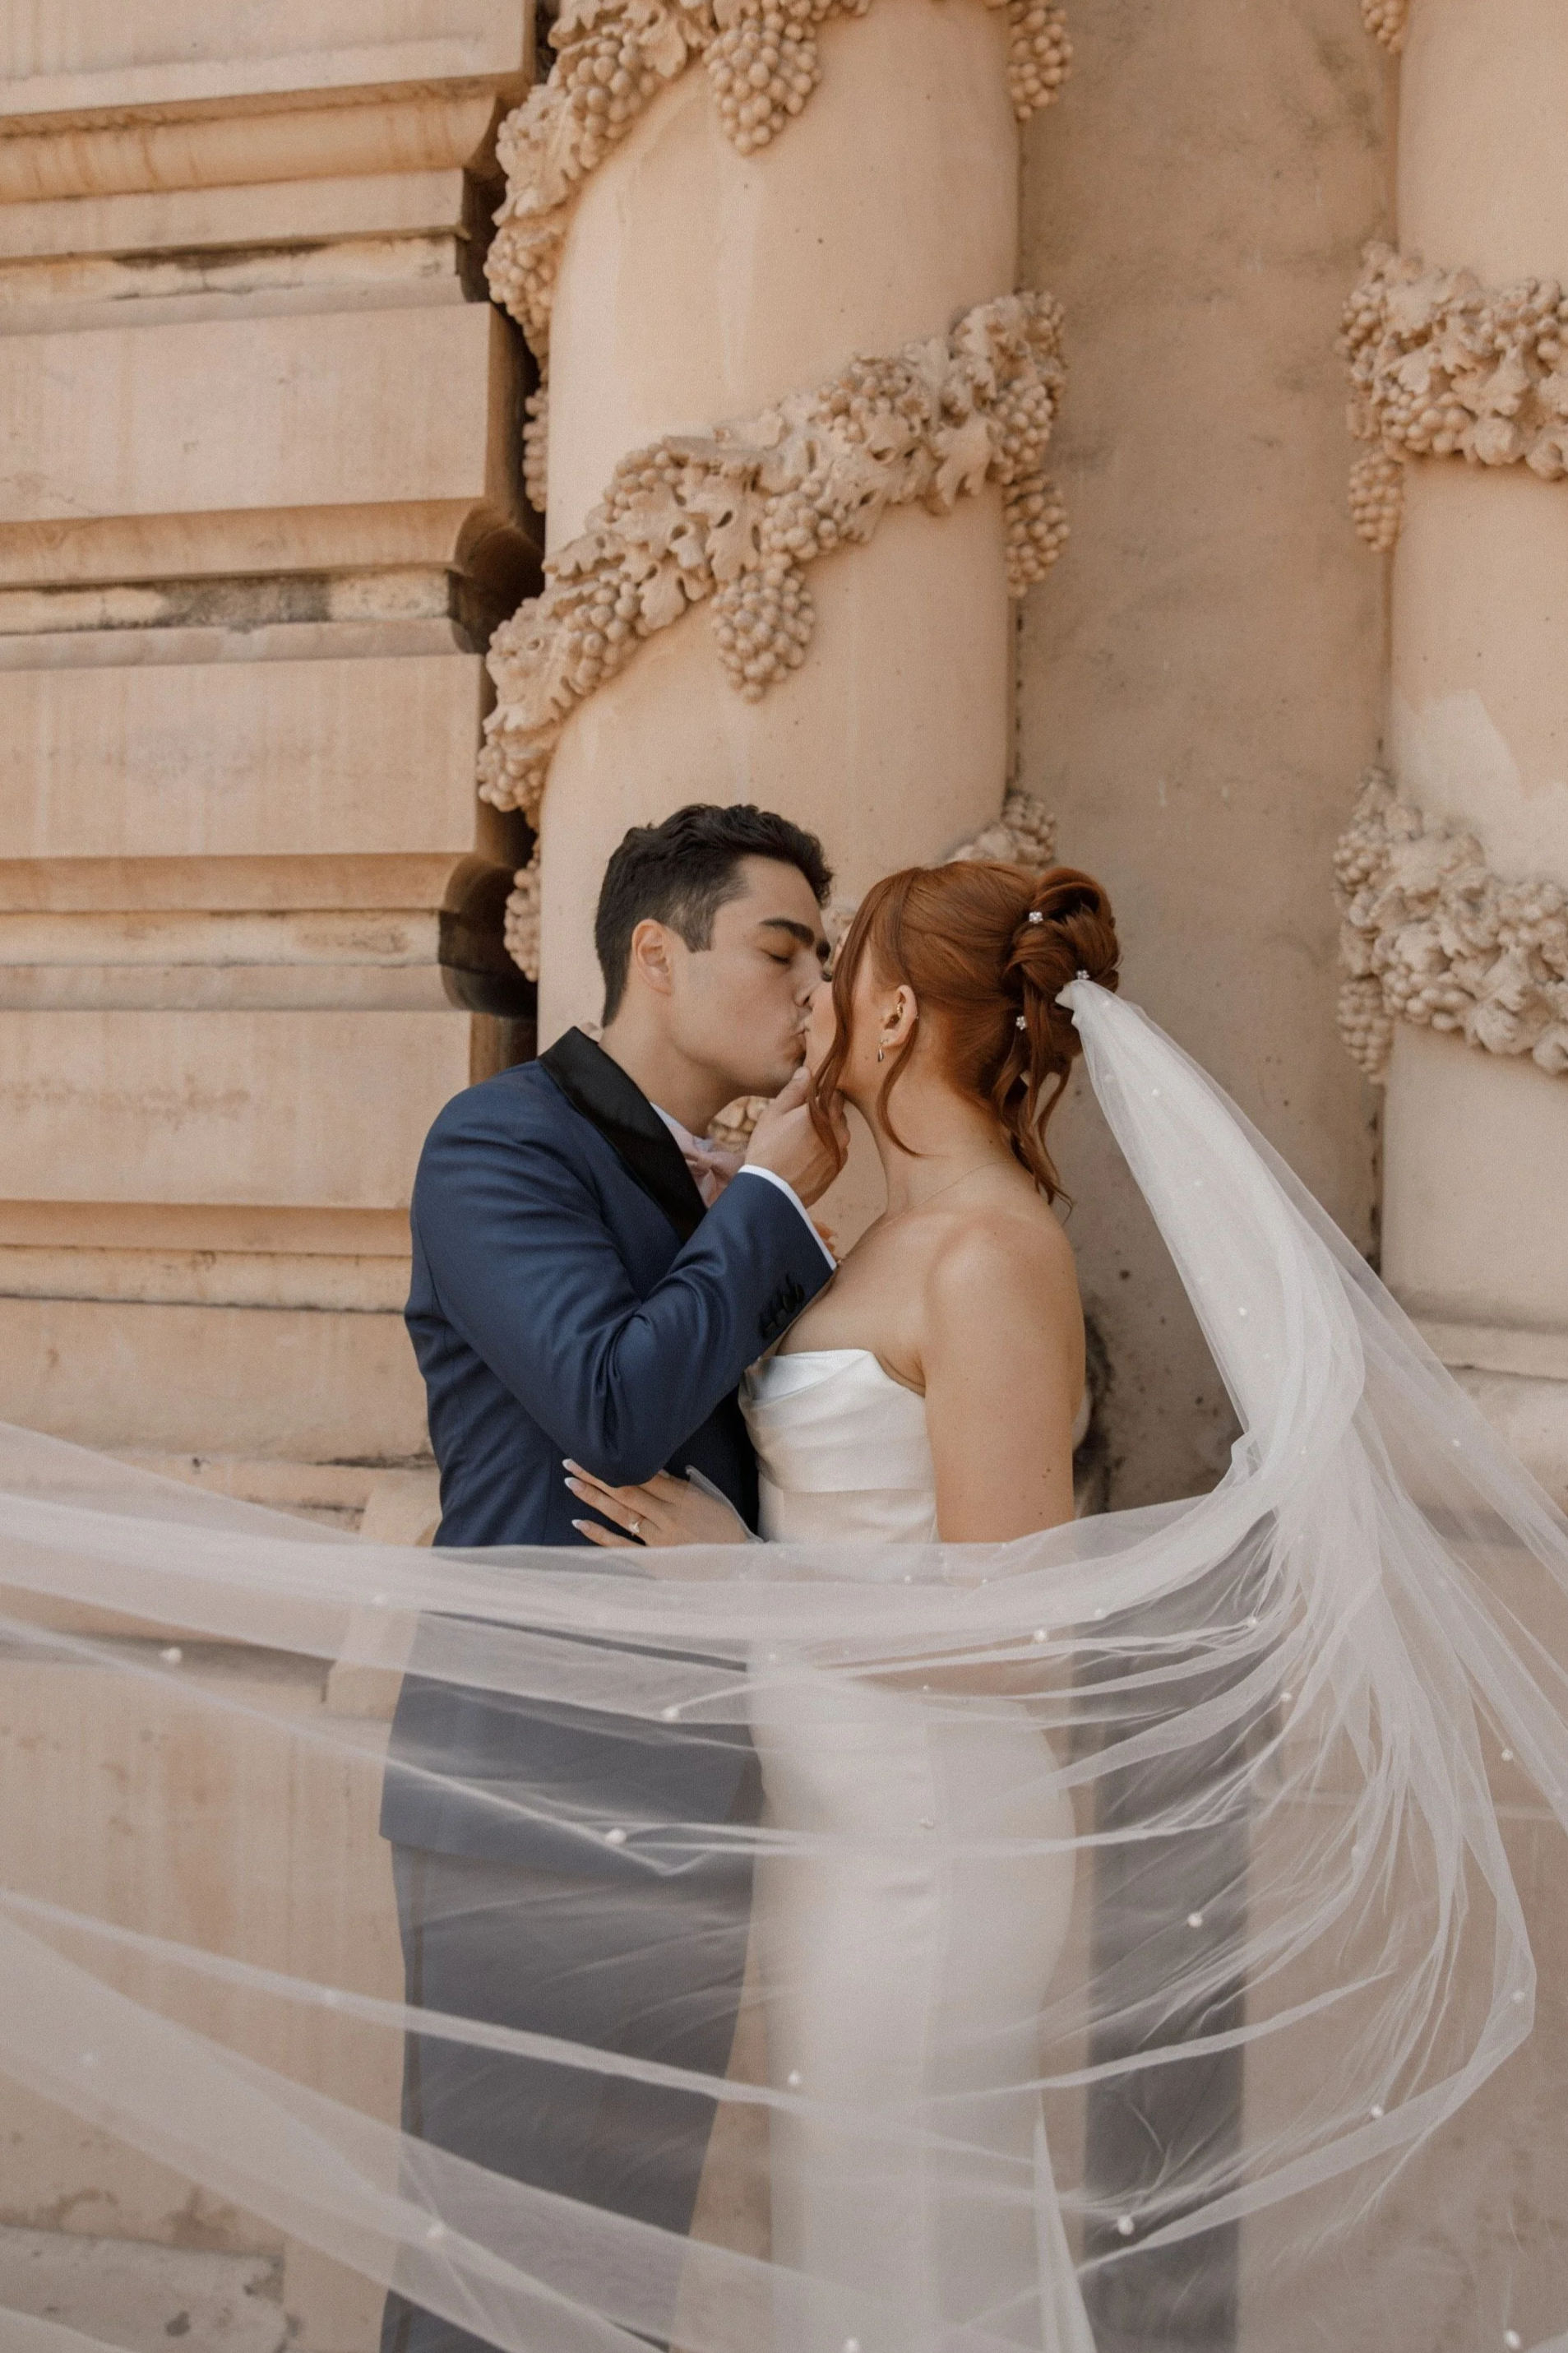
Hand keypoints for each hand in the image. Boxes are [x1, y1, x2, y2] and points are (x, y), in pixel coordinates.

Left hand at [564, 1460, 749, 1551]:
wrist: (739, 1566)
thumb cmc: (726, 1528)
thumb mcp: (709, 1498)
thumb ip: (680, 1484)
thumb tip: (654, 1469)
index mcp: (681, 1497)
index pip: (641, 1476)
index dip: (615, 1464)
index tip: (593, 1452)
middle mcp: (666, 1516)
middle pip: (625, 1491)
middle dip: (596, 1476)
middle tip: (571, 1462)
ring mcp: (658, 1539)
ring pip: (620, 1515)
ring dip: (594, 1499)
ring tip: (571, 1484)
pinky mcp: (654, 1559)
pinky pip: (622, 1546)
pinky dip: (600, 1535)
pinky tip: (580, 1523)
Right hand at [744, 1064, 848, 1206]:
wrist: (771, 1193)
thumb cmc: (768, 1150)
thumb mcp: (774, 1114)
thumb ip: (794, 1090)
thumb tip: (808, 1071)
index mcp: (824, 1112)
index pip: (835, 1093)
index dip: (823, 1094)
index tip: (811, 1098)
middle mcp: (839, 1131)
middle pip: (837, 1114)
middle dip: (824, 1114)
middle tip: (800, 1122)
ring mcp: (840, 1152)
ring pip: (838, 1134)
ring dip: (826, 1133)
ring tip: (801, 1142)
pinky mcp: (837, 1170)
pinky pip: (836, 1152)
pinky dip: (825, 1151)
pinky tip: (806, 1156)